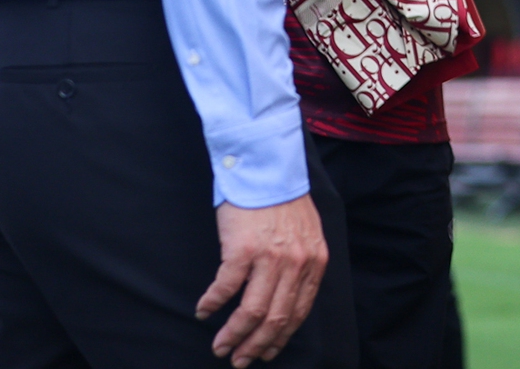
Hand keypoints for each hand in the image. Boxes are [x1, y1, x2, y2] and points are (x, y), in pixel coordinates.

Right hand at [201, 195, 327, 367]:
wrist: (266, 169)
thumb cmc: (282, 202)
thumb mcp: (307, 235)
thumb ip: (302, 265)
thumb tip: (287, 299)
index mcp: (314, 262)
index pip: (299, 313)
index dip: (280, 339)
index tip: (265, 353)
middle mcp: (297, 263)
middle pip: (276, 319)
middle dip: (256, 346)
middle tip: (239, 360)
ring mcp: (270, 258)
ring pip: (252, 312)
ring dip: (233, 334)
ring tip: (220, 346)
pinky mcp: (243, 250)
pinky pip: (226, 288)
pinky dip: (212, 304)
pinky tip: (204, 310)